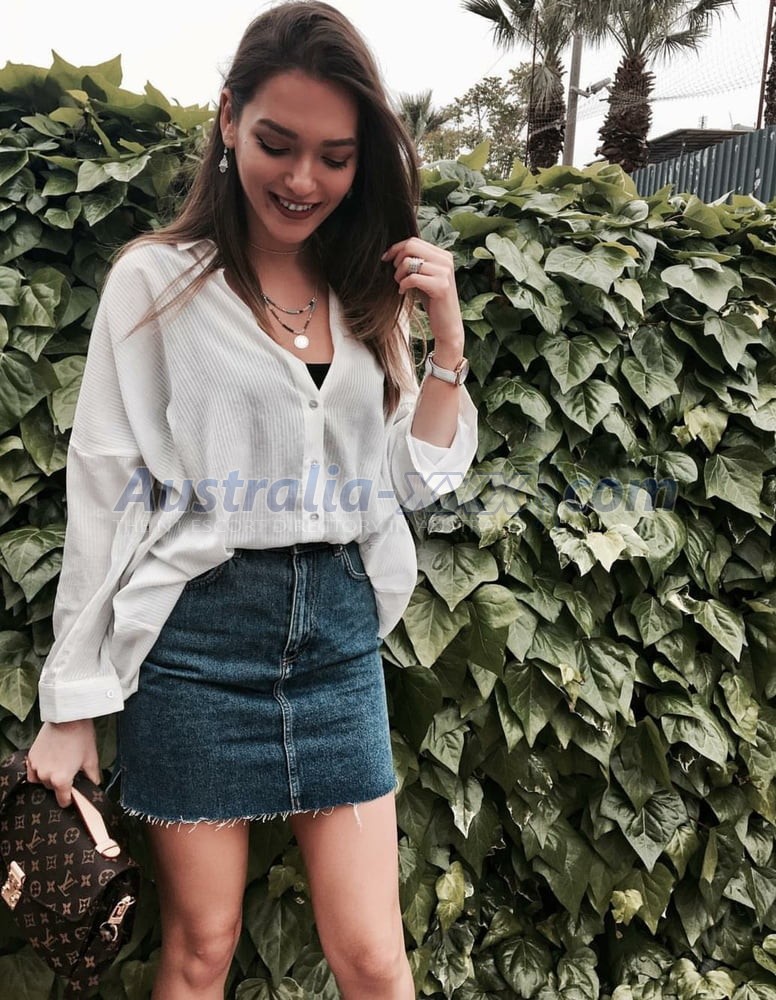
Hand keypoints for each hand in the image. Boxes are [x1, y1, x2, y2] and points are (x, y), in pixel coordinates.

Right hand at [26, 719, 100, 807]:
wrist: (68, 718)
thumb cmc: (81, 737)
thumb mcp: (92, 759)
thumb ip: (92, 778)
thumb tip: (94, 786)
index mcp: (61, 780)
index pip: (63, 800)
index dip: (69, 799)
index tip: (73, 796)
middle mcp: (46, 776)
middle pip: (53, 789)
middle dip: (61, 784)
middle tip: (70, 772)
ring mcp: (36, 766)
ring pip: (42, 781)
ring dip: (50, 777)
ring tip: (61, 765)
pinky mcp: (31, 757)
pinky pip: (32, 772)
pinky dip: (38, 771)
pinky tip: (48, 764)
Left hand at [381, 237, 464, 359]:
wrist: (447, 325)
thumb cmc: (433, 301)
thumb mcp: (425, 277)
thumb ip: (416, 262)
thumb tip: (394, 252)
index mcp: (443, 255)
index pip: (414, 241)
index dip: (396, 248)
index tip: (386, 259)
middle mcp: (446, 260)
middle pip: (411, 246)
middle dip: (397, 260)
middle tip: (396, 275)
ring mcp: (445, 273)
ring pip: (409, 262)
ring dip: (399, 274)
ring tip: (400, 284)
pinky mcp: (441, 286)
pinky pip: (412, 278)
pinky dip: (403, 285)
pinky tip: (403, 292)